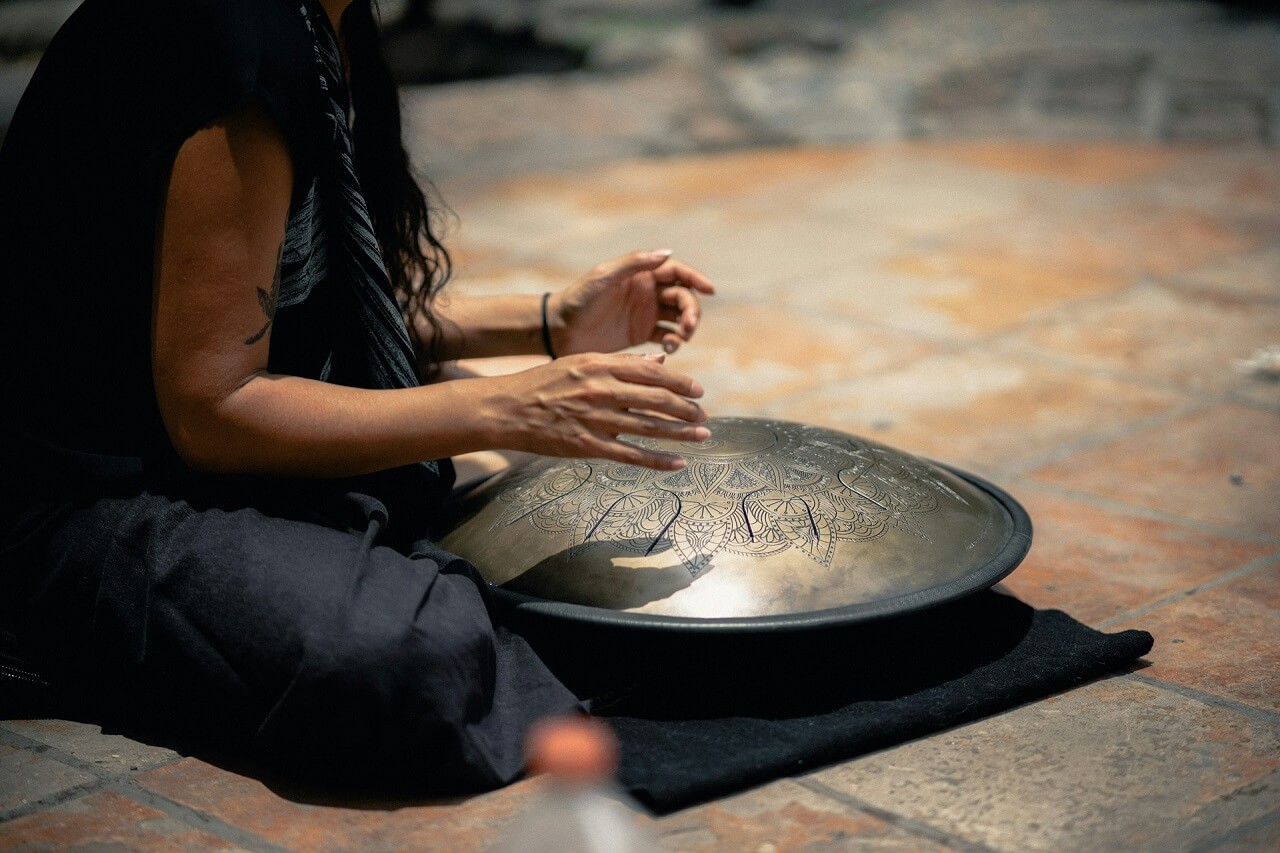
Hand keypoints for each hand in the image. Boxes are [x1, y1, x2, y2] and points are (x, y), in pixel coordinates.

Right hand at [480, 352, 708, 469]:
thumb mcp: (580, 362)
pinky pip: (630, 455)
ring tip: (702, 436)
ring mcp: (594, 418)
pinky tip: (678, 463)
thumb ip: (621, 363)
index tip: (698, 390)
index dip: (679, 382)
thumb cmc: (544, 383)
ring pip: (648, 427)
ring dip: (680, 433)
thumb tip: (659, 360)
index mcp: (599, 364)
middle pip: (655, 399)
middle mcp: (600, 389)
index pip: (651, 372)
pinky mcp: (587, 445)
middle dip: (685, 408)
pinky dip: (657, 460)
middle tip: (703, 415)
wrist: (506, 409)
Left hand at [549, 250, 714, 355]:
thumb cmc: (579, 298)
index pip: (677, 272)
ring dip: (686, 327)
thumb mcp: (604, 276)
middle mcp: (648, 292)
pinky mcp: (641, 334)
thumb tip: (667, 252)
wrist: (559, 329)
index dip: (696, 278)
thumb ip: (634, 263)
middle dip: (692, 310)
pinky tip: (669, 348)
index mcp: (641, 274)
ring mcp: (646, 314)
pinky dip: (673, 342)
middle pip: (683, 297)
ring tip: (679, 339)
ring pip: (678, 317)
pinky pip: (667, 337)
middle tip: (688, 327)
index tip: (710, 290)